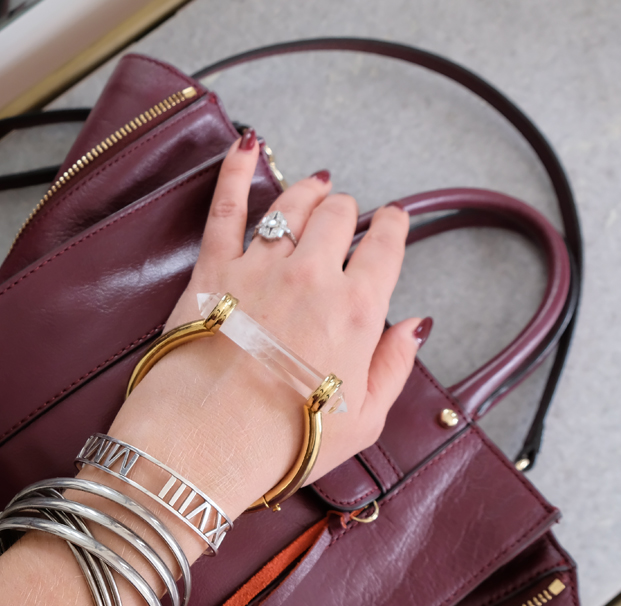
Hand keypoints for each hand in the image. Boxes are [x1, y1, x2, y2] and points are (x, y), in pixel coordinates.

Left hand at [111, 131, 427, 516]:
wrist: (205, 446)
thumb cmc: (286, 441)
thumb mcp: (365, 418)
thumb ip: (395, 365)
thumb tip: (415, 324)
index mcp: (357, 310)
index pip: (386, 245)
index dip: (394, 228)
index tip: (393, 224)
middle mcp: (312, 276)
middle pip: (339, 215)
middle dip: (348, 212)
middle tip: (345, 222)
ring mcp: (259, 266)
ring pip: (292, 203)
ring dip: (309, 190)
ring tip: (315, 186)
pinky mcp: (212, 269)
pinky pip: (226, 205)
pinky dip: (236, 170)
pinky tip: (246, 144)